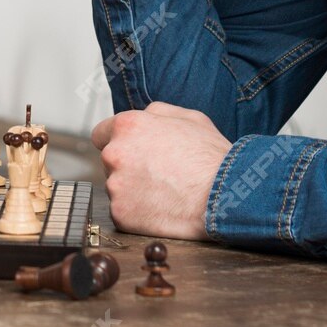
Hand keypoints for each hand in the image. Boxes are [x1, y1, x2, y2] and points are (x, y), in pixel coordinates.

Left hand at [91, 102, 231, 239]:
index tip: (130, 153)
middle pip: (110, 162)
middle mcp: (115, 154)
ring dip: (133, 191)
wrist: (224, 195)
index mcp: (127, 126)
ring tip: (165, 193)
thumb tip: (143, 116)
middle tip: (158, 175)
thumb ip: (156, 113)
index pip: (101, 135)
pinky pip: (124, 212)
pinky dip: (138, 213)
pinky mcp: (121, 214)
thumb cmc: (211, 157)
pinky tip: (162, 209)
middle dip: (128, 167)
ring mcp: (116, 186)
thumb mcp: (189, 117)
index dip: (117, 143)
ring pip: (117, 188)